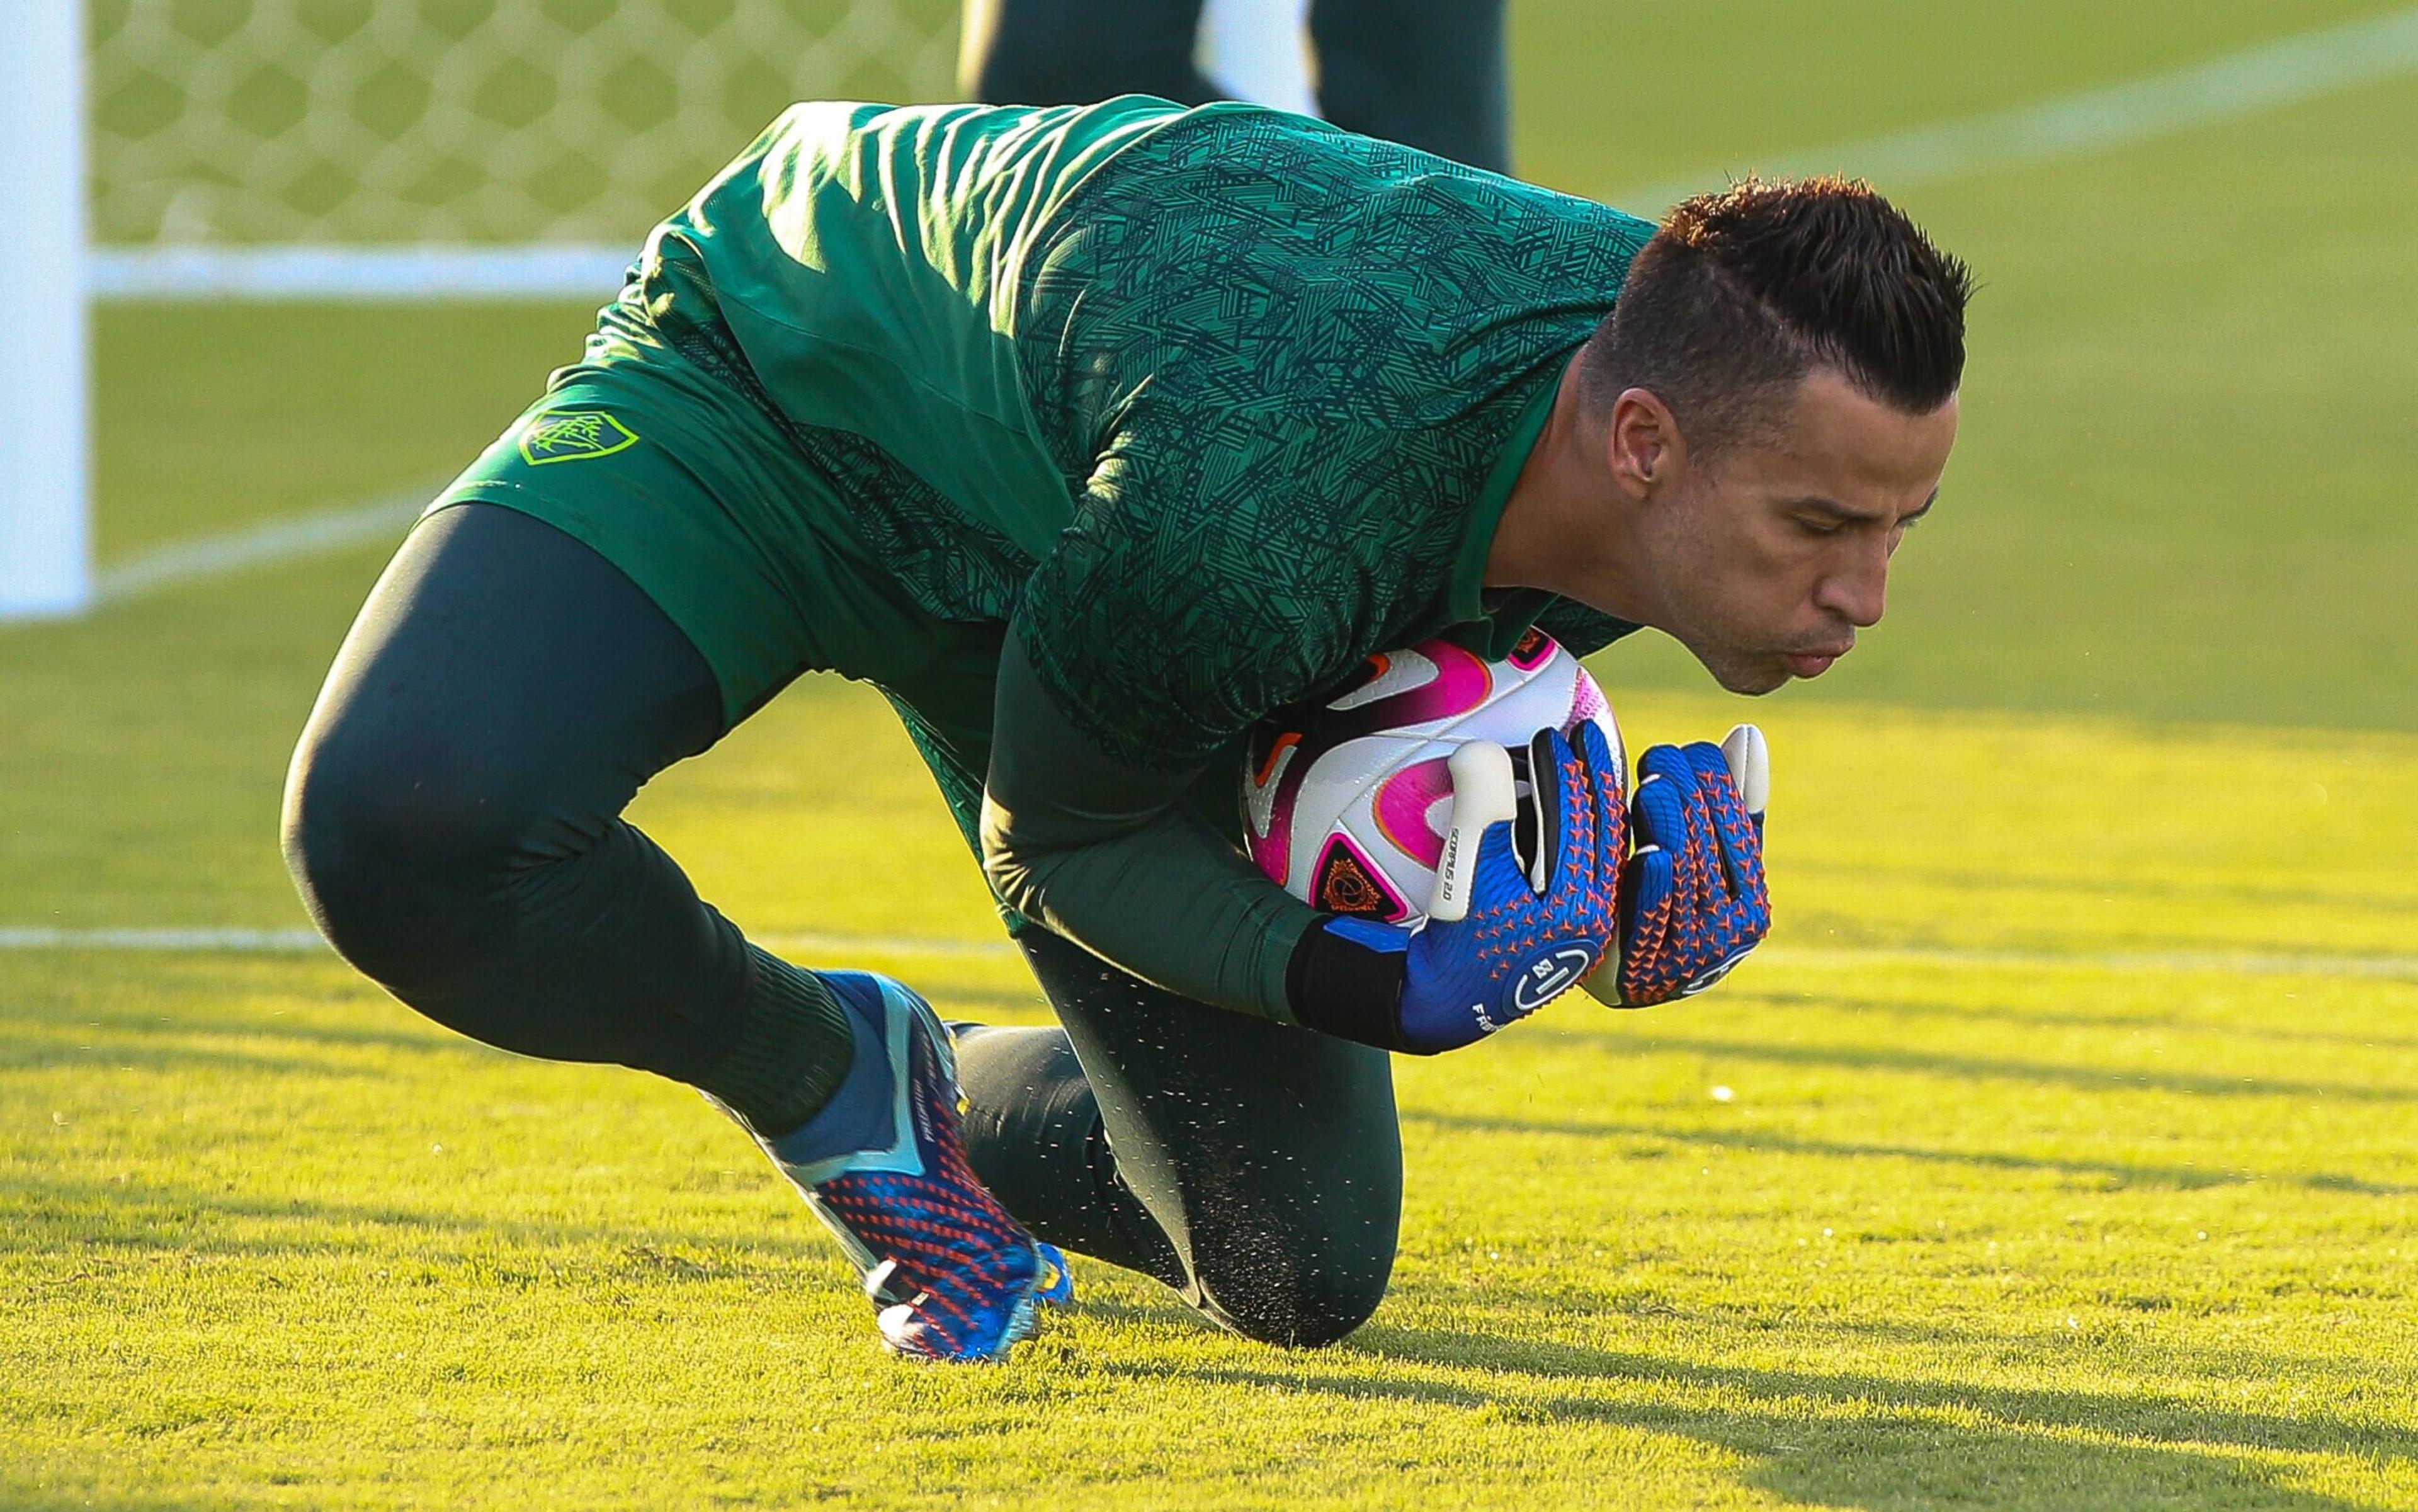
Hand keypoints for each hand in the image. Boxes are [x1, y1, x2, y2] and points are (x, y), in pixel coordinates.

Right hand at [1313, 721, 1625, 1052]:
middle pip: (1603, 833)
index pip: (1579, 821)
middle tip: (1585, 733)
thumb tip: (1482, 749)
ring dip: (1595, 804)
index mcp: (1578, 907)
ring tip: (1587, 762)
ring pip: (1601, 852)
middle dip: (1594, 778)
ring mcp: (1587, 926)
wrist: (1445, 1001)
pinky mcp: (1571, 929)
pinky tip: (1575, 809)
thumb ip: (1480, 807)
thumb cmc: (1455, 936)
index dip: (1568, 771)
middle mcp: (1595, 919)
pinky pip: (1588, 869)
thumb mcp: (1467, 869)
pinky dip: (1583, 834)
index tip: (1555, 733)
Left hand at [1597, 724, 1769, 1006]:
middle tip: (1661, 755)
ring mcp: (1685, 959)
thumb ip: (1724, 803)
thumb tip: (1748, 735)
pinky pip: (1651, 917)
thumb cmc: (1659, 895)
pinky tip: (1649, 849)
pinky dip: (1654, 882)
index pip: (1741, 839)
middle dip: (1689, 798)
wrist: (1606, 971)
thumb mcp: (1695, 851)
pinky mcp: (1638, 971)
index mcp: (1751, 909)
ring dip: (1670, 825)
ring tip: (1651, 782)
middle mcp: (1727, 939)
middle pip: (1710, 854)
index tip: (1694, 751)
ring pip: (1684, 877)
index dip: (1720, 791)